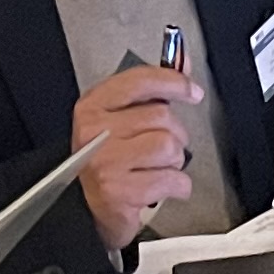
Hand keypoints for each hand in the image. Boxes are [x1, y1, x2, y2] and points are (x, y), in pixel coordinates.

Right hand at [71, 61, 202, 249]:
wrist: (83, 209)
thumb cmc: (104, 162)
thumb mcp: (118, 119)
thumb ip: (150, 91)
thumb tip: (182, 64)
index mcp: (93, 107)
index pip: (140, 81)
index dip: (172, 81)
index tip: (190, 89)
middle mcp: (96, 133)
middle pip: (161, 116)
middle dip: (173, 134)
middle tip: (160, 149)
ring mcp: (106, 162)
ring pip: (169, 146)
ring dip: (174, 161)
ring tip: (156, 168)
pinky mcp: (120, 191)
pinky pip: (173, 179)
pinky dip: (177, 185)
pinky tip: (160, 187)